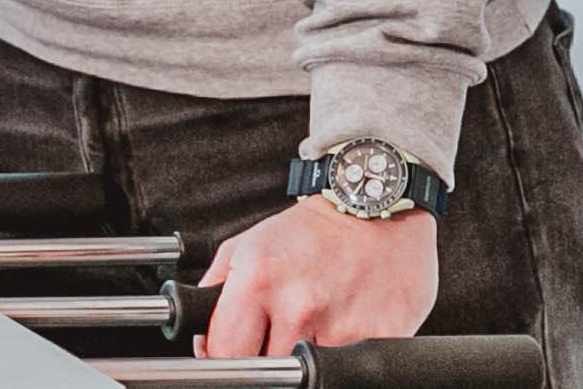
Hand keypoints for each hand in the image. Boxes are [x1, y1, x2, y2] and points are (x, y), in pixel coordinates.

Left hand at [194, 197, 437, 358]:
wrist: (376, 210)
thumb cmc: (311, 231)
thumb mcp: (247, 244)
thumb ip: (215, 290)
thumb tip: (199, 337)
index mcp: (257, 280)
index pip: (225, 354)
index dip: (224, 362)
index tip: (231, 360)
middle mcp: (298, 305)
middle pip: (269, 372)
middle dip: (269, 361)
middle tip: (280, 339)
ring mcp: (342, 326)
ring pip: (311, 376)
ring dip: (309, 363)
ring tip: (316, 331)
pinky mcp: (383, 336)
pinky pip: (355, 371)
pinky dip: (348, 361)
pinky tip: (347, 333)